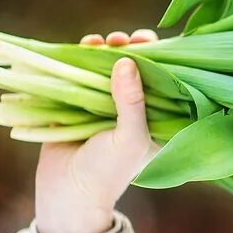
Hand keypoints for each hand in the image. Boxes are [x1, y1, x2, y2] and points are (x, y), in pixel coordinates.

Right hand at [34, 28, 161, 232]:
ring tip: (102, 41)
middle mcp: (137, 112)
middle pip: (138, 71)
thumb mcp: (129, 137)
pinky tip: (84, 45)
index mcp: (159, 122)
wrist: (66, 193)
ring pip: (110, 69)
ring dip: (106, 52)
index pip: (167, 82)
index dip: (160, 58)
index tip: (150, 41)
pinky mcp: (81, 105)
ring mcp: (109, 107)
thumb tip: (126, 61)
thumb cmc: (108, 172)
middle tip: (123, 39)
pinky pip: (84, 75)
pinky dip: (83, 59)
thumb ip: (132, 101)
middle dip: (130, 50)